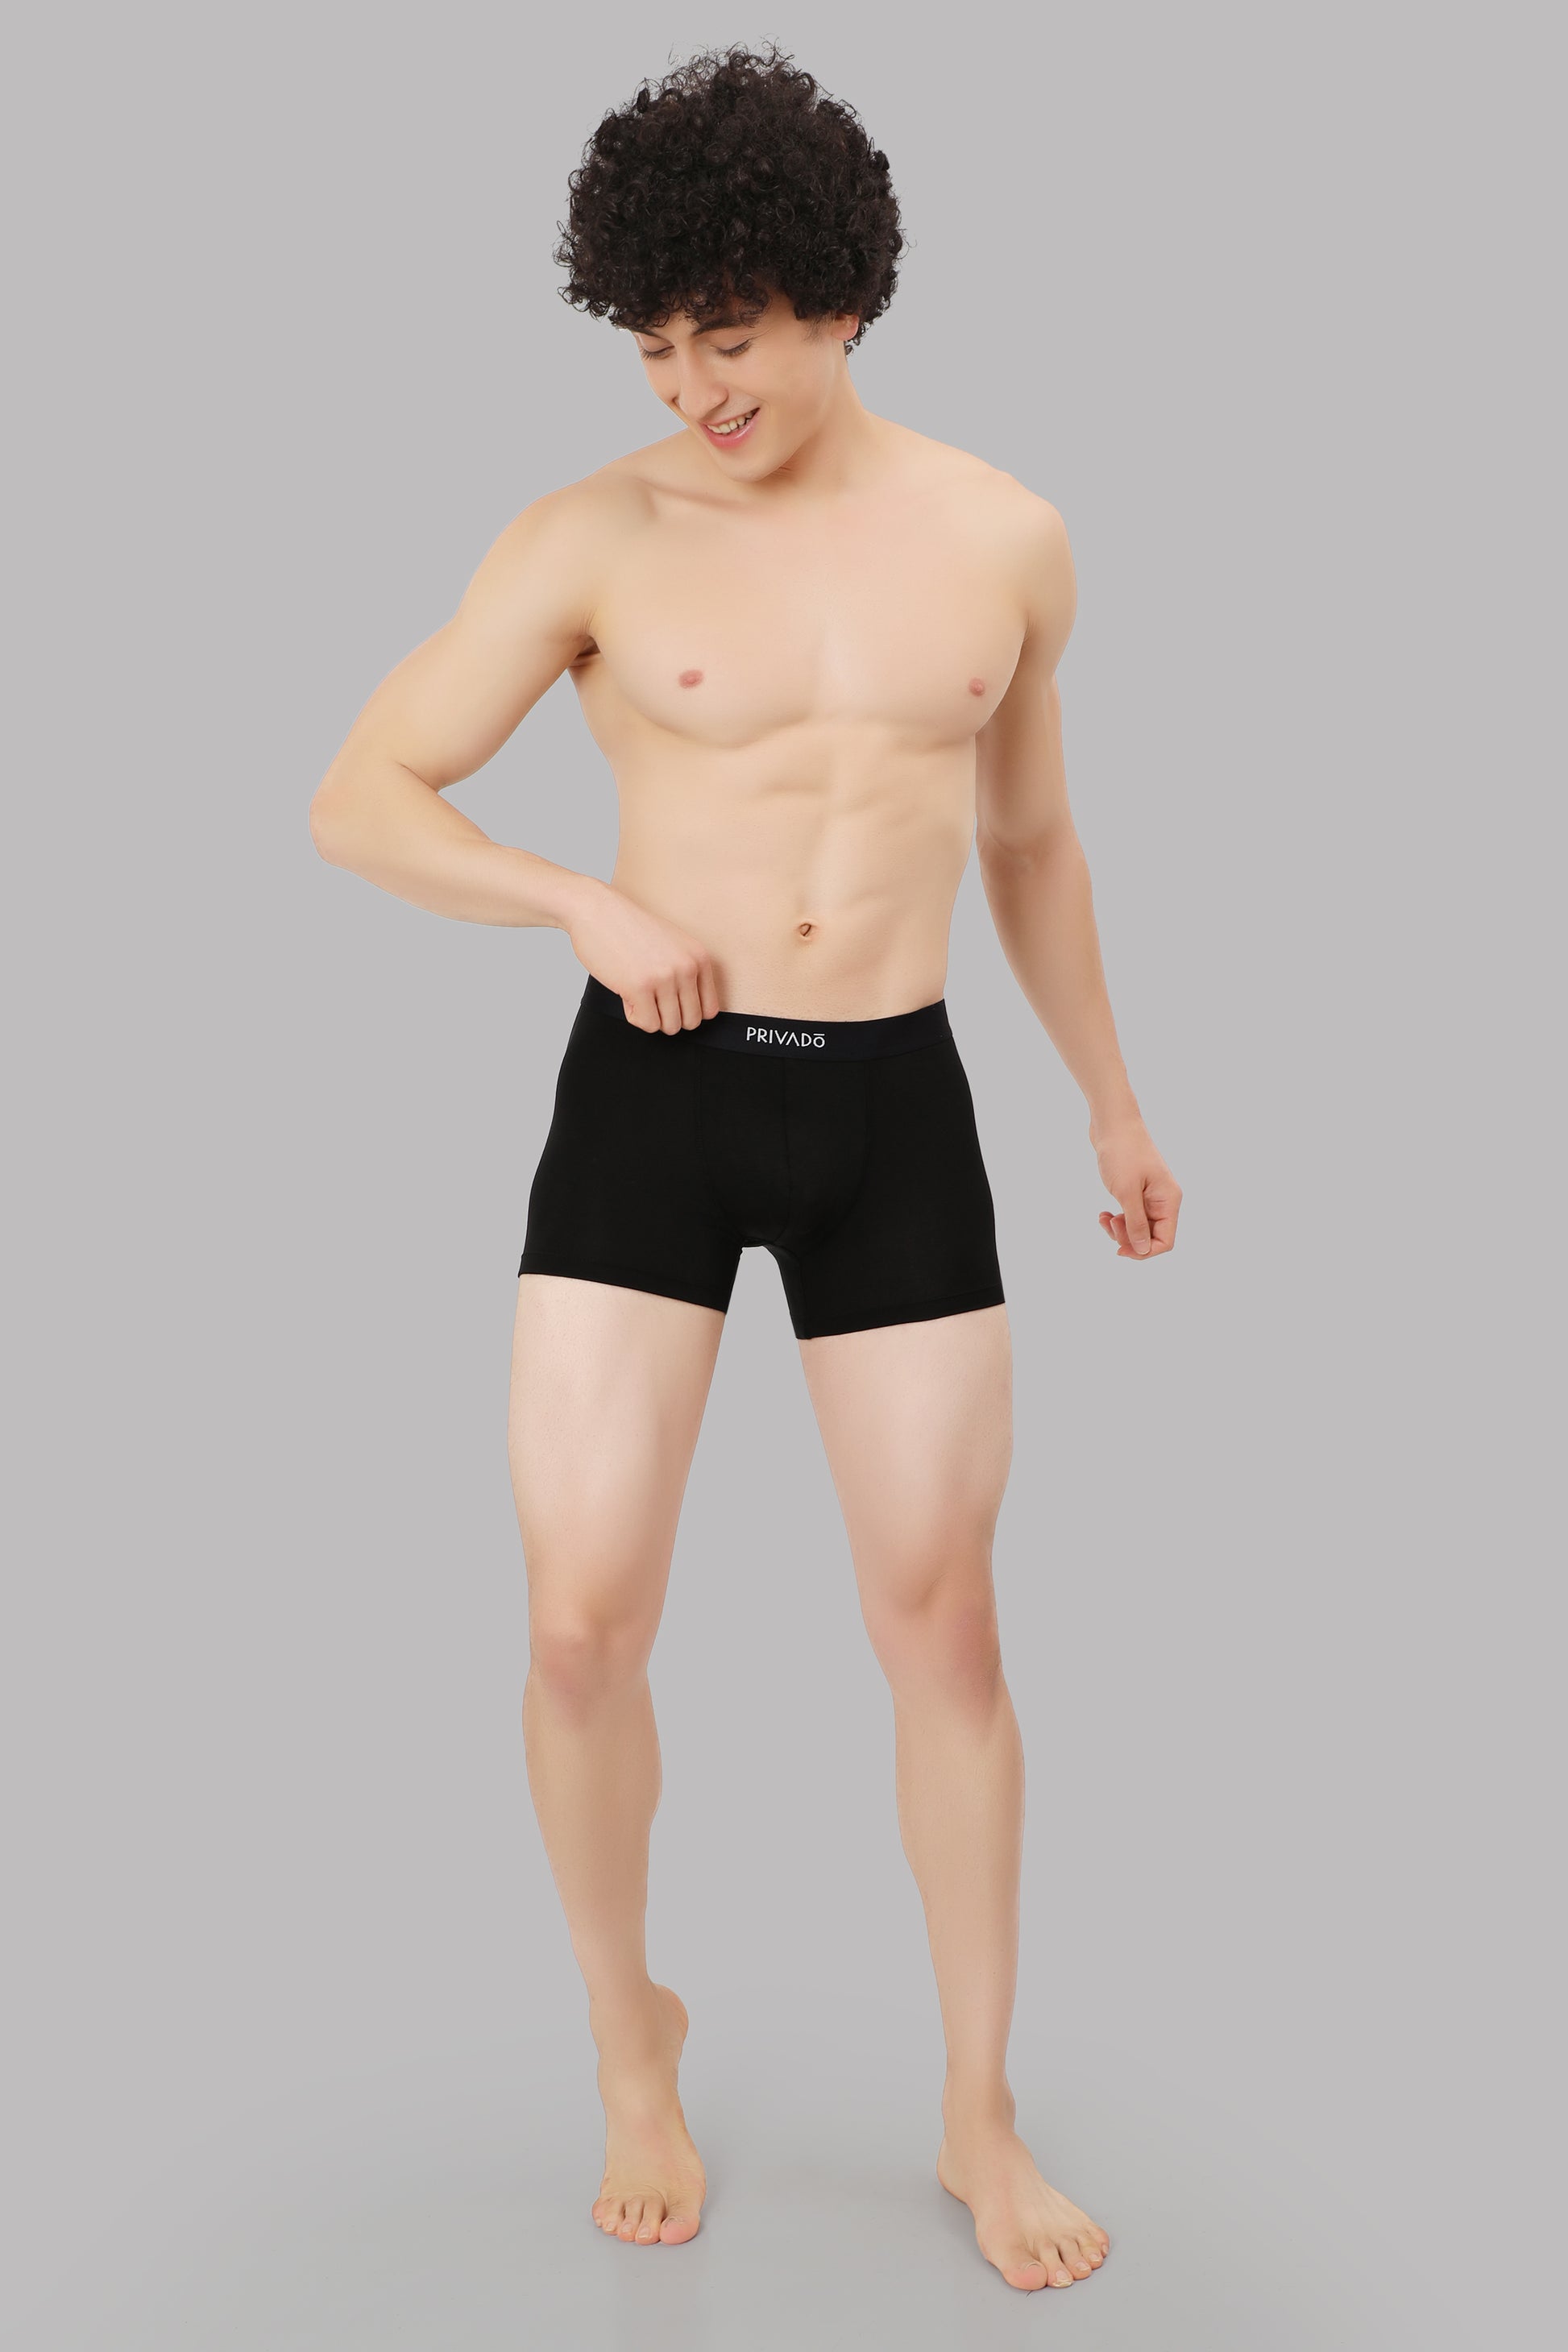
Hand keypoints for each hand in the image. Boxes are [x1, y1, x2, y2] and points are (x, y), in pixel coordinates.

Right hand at [567, 880, 719, 1032]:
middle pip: (691, 1021)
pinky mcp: (639, 987)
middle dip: (670, 1017)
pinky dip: (635, 1016)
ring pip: (670, 1026)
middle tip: (652, 1001)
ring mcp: (664, 978)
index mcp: (699, 957)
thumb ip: (686, 972)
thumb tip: (692, 1012)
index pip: (710, 1009)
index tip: (671, 1002)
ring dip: (652, 1017)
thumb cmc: (629, 928)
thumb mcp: (672, 944)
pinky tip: (627, 995)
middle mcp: (686, 967)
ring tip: (639, 995)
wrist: (595, 910)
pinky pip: (647, 1024)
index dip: (688, 1011)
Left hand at [1092, 1118, 1181, 1257]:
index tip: (1120, 1249)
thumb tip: (1142, 1250)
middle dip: (1129, 1238)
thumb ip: (1136, 1223)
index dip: (1144, 1251)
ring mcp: (1149, 1196)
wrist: (1112, 1122)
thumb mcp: (1127, 1192)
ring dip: (1119, 1230)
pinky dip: (1116, 1219)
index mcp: (1168, 1200)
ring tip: (1103, 1219)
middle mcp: (1163, 1200)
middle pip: (1151, 1236)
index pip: (1165, 1241)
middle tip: (1110, 1225)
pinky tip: (1103, 1214)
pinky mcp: (1135, 1191)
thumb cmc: (1122, 1152)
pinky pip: (1129, 1215)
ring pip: (1138, 1228)